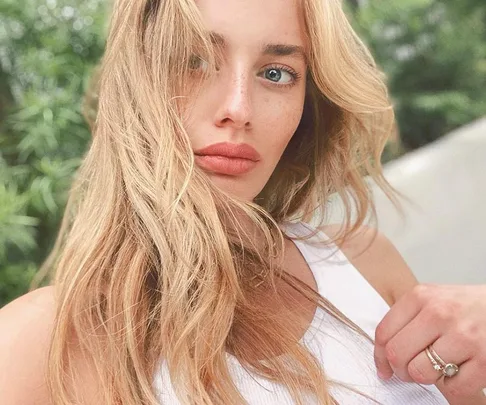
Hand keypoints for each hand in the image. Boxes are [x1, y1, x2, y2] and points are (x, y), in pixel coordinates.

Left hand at [374, 284, 485, 402]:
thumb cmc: (467, 306)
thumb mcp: (433, 299)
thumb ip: (407, 318)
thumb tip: (383, 352)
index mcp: (421, 296)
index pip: (384, 332)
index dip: (379, 356)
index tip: (384, 367)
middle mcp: (439, 313)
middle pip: (397, 355)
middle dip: (400, 370)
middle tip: (410, 371)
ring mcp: (462, 336)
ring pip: (420, 373)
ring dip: (427, 378)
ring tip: (438, 368)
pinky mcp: (484, 359)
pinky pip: (452, 388)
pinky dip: (453, 387)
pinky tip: (459, 372)